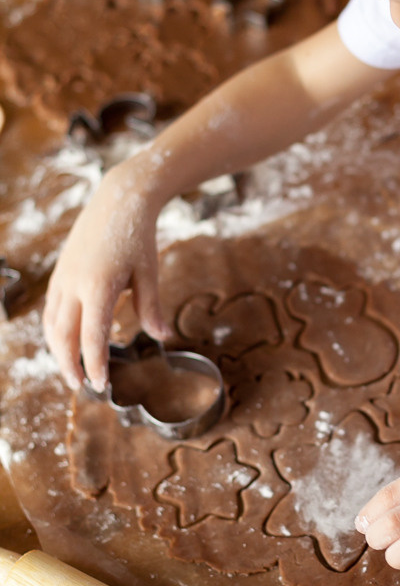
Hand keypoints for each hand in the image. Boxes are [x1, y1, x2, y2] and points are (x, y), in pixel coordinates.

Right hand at [43, 159, 169, 392]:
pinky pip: (51, 309)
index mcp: (98, 286)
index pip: (92, 337)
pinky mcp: (60, 273)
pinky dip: (55, 330)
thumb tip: (162, 337)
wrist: (119, 199)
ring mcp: (63, 278)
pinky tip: (65, 341)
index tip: (100, 385)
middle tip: (82, 386)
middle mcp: (74, 284)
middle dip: (70, 364)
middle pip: (64, 336)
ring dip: (59, 351)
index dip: (94, 364)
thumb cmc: (138, 236)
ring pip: (52, 325)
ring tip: (72, 370)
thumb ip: (151, 307)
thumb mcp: (149, 272)